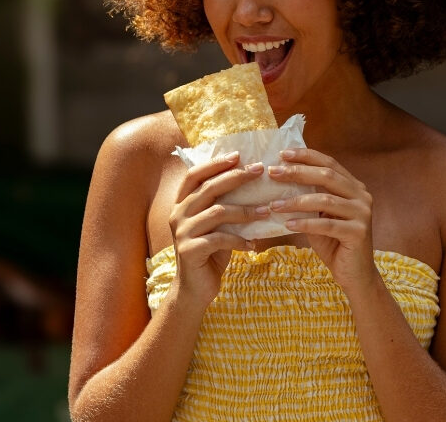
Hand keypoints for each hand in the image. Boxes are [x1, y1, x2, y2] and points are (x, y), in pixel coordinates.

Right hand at [169, 151, 269, 305]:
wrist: (195, 289)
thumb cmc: (211, 253)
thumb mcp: (216, 226)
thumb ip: (223, 205)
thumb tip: (252, 182)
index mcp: (182, 203)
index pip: (195, 175)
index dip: (215, 163)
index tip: (239, 155)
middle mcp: (178, 214)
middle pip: (208, 188)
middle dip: (236, 177)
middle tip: (259, 171)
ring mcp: (181, 232)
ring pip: (217, 212)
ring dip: (245, 211)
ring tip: (267, 211)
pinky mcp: (189, 250)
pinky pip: (219, 239)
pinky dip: (239, 240)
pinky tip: (253, 244)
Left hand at [266, 148, 377, 291]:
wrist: (354, 275)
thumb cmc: (333, 243)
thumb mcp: (319, 216)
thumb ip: (309, 197)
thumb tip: (279, 180)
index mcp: (354, 186)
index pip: (329, 164)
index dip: (306, 156)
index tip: (283, 154)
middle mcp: (362, 196)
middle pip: (327, 176)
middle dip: (297, 173)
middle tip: (273, 173)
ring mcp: (363, 213)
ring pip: (325, 200)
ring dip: (296, 201)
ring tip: (273, 205)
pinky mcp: (359, 232)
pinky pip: (326, 225)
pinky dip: (305, 223)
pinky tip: (287, 224)